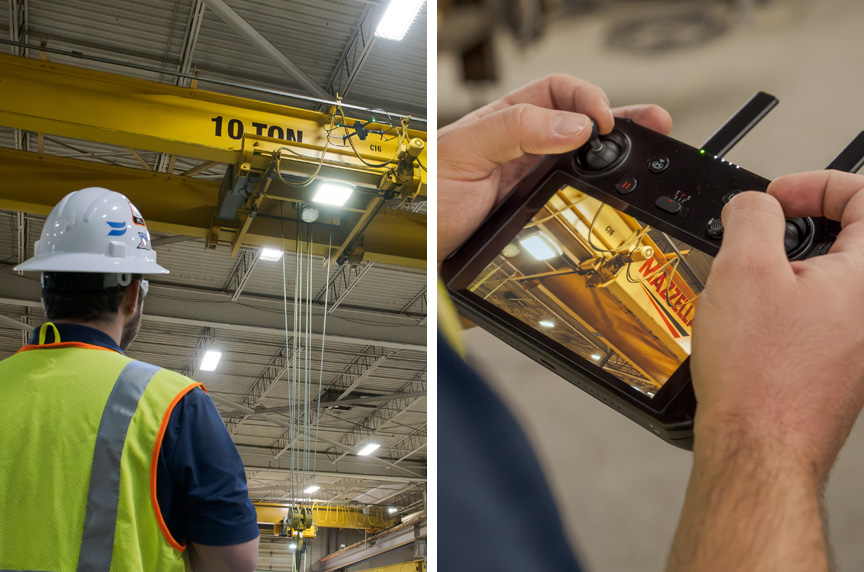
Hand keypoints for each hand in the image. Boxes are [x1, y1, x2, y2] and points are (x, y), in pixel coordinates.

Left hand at [437, 74, 671, 267]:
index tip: (602, 121)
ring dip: (616, 161)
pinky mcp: (534, 218)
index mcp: (506, 124)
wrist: (413, 250)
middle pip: (581, 128)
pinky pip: (575, 203)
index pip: (558, 93)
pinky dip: (599, 199)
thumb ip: (515, 129)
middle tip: (654, 126)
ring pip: (584, 166)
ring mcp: (530, 186)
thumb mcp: (464, 150)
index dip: (585, 98)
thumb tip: (574, 126)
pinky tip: (613, 199)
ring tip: (646, 159)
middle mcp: (522, 152)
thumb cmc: (422, 194)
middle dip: (621, 124)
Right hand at [669, 170, 863, 571]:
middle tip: (757, 237)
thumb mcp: (743, 268)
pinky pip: (819, 315)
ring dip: (786, 269)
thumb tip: (753, 205)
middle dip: (797, 227)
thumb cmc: (761, 375)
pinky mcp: (843, 367)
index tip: (777, 199)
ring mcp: (862, 342)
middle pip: (849, 239)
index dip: (816, 186)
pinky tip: (750, 326)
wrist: (759, 448)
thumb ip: (753, 215)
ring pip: (829, 279)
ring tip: (747, 285)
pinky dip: (785, 306)